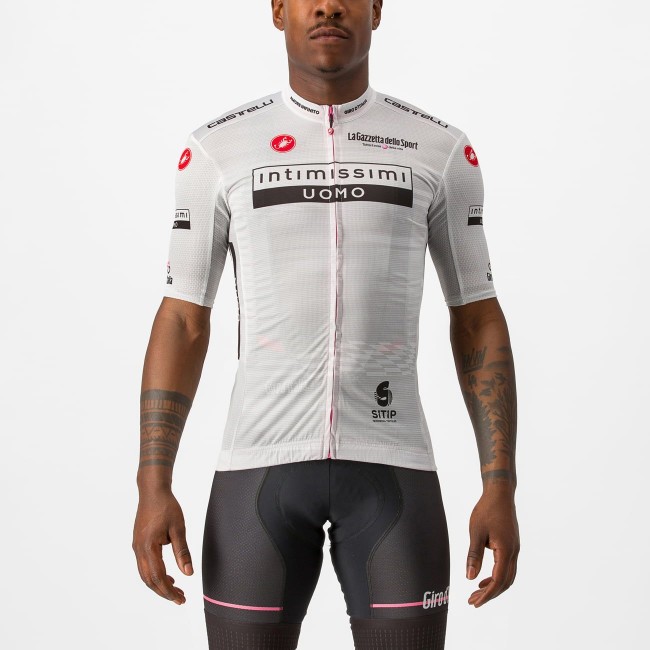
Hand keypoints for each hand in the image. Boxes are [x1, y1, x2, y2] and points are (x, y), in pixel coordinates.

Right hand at [132, 488, 193, 604]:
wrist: (152, 491)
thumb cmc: (166, 506)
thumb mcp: (178, 528)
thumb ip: (182, 552)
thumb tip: (188, 573)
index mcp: (148, 547)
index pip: (158, 577)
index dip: (169, 591)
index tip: (181, 599)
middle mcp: (139, 549)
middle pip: (149, 580)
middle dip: (164, 592)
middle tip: (180, 599)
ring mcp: (136, 546)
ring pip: (145, 574)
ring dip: (159, 584)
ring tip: (175, 589)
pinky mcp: (138, 543)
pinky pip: (144, 565)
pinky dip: (155, 574)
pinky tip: (167, 575)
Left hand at [466, 489, 519, 606]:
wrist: (500, 494)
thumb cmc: (486, 510)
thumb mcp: (476, 532)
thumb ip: (473, 555)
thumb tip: (470, 577)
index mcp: (506, 550)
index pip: (498, 580)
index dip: (487, 594)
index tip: (475, 602)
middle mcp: (514, 552)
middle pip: (505, 582)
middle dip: (490, 594)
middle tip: (472, 601)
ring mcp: (515, 549)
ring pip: (508, 576)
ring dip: (494, 586)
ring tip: (477, 592)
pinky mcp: (512, 545)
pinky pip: (507, 567)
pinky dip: (497, 576)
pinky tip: (484, 577)